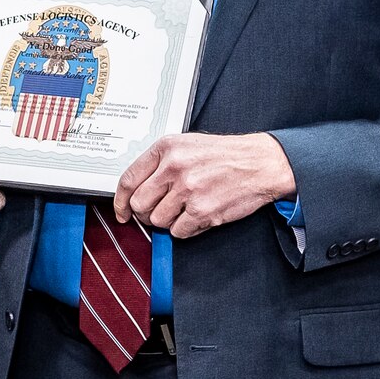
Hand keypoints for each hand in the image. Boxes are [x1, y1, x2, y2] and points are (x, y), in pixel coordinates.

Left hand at [113, 132, 295, 238]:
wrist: (259, 163)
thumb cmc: (223, 155)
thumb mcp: (186, 146)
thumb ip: (159, 164)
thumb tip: (136, 190)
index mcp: (166, 148)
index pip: (128, 179)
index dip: (120, 201)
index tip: (121, 212)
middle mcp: (174, 167)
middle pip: (139, 204)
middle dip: (144, 214)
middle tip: (157, 213)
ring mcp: (188, 190)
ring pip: (157, 221)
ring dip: (168, 221)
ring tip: (185, 209)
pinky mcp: (202, 210)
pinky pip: (178, 232)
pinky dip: (185, 229)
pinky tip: (197, 216)